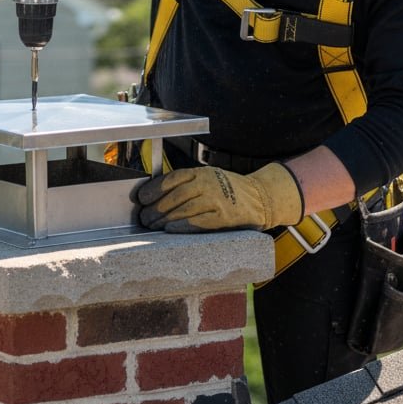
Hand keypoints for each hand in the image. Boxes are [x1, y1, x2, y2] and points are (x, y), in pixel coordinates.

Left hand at [136, 162, 304, 232]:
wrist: (261, 197)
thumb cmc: (229, 189)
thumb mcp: (209, 178)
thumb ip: (188, 184)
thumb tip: (158, 196)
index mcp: (202, 172)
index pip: (172, 178)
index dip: (154, 188)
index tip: (141, 198)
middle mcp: (208, 183)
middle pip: (174, 196)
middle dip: (155, 208)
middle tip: (144, 218)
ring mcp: (216, 200)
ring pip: (183, 210)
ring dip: (164, 220)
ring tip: (153, 226)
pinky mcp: (224, 217)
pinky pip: (198, 223)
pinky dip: (181, 227)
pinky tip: (170, 231)